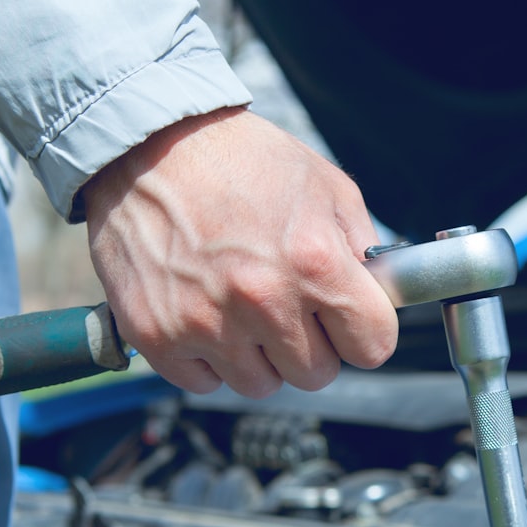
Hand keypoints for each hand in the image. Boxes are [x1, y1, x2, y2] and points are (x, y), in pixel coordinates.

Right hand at [83, 108, 397, 396]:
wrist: (147, 142)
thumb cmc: (239, 160)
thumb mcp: (325, 185)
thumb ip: (363, 247)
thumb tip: (380, 294)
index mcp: (315, 263)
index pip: (372, 347)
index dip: (363, 332)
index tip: (347, 320)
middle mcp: (263, 300)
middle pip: (317, 374)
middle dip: (311, 344)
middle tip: (288, 305)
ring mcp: (207, 323)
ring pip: (261, 384)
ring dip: (259, 355)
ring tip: (242, 305)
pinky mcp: (159, 336)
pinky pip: (204, 383)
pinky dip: (207, 358)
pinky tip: (204, 314)